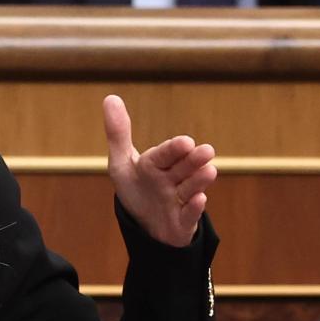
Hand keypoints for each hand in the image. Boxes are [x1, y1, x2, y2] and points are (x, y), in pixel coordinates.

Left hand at [102, 96, 216, 248]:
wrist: (146, 223)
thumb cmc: (137, 188)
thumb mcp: (122, 163)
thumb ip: (118, 134)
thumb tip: (110, 97)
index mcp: (156, 164)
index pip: (164, 154)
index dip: (173, 149)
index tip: (185, 142)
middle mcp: (171, 179)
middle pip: (182, 168)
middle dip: (193, 160)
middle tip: (206, 151)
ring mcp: (179, 200)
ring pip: (190, 189)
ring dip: (198, 181)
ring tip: (209, 171)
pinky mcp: (182, 222)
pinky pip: (188, 216)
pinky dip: (193, 209)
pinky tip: (199, 200)